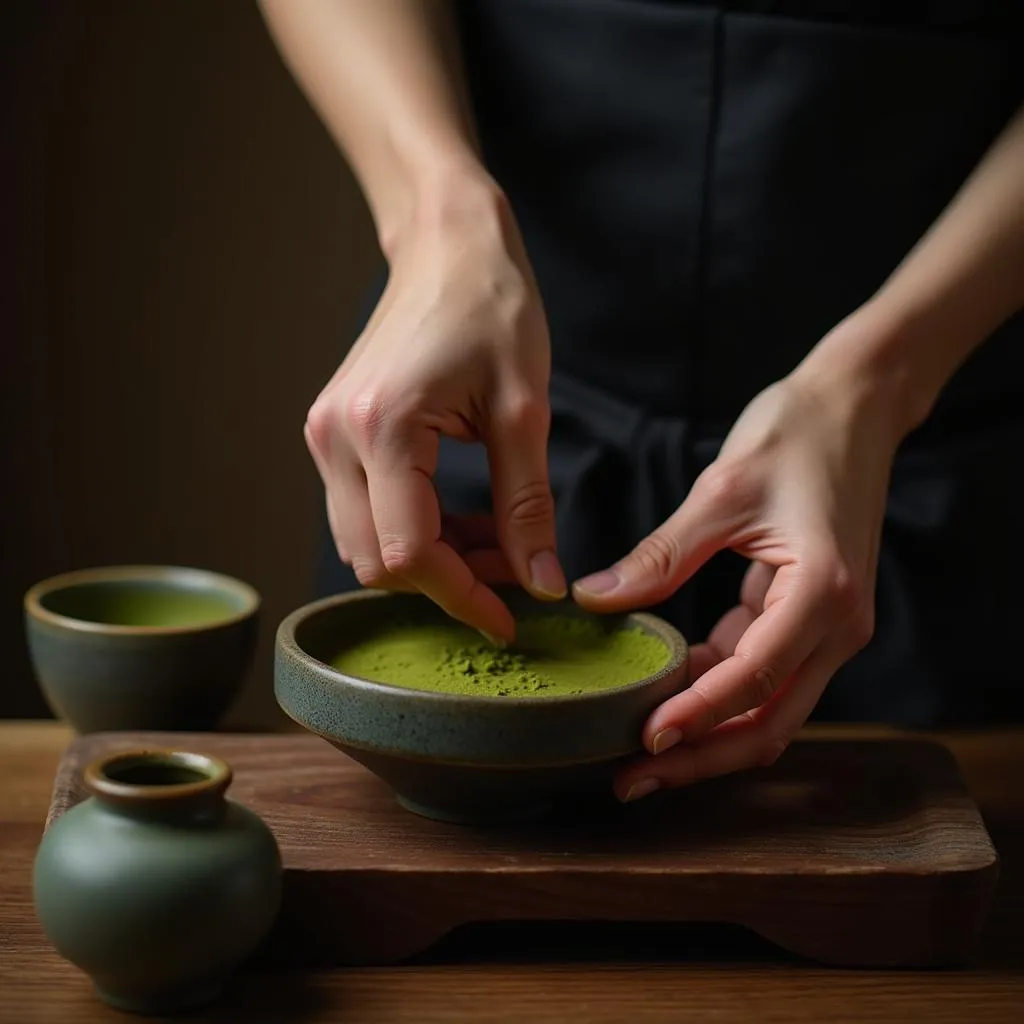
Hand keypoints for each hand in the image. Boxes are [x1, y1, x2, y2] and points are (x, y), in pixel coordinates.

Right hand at [304, 184, 565, 642]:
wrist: (448, 245)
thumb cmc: (492, 307)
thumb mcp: (524, 409)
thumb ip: (527, 504)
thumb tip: (541, 582)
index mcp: (382, 427)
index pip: (409, 553)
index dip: (463, 597)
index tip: (512, 619)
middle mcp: (335, 438)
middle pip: (376, 562)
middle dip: (447, 583)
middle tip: (513, 574)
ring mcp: (325, 436)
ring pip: (364, 545)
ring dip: (429, 562)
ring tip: (495, 544)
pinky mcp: (333, 434)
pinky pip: (364, 513)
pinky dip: (411, 533)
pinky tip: (462, 520)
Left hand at [573, 359, 901, 800]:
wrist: (853, 406)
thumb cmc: (795, 435)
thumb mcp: (720, 492)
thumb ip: (661, 556)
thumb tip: (595, 599)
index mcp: (822, 594)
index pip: (752, 680)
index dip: (694, 715)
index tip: (640, 741)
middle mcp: (838, 624)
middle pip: (769, 720)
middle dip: (700, 755)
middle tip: (630, 778)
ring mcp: (830, 625)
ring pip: (768, 707)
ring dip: (708, 733)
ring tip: (640, 751)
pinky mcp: (811, 615)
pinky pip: (763, 671)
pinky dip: (717, 691)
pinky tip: (667, 693)